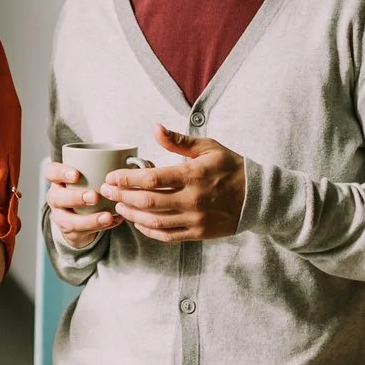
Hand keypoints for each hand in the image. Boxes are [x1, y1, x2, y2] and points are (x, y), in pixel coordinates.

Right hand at [43, 157, 124, 244]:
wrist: (80, 215)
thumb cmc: (87, 188)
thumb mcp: (90, 176)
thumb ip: (102, 168)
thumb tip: (129, 160)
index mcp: (58, 180)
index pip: (51, 172)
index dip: (61, 173)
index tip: (76, 175)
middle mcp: (56, 198)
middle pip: (56, 198)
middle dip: (75, 197)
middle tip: (94, 197)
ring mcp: (61, 216)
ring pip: (68, 220)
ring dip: (88, 219)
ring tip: (107, 217)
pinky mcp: (70, 232)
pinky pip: (82, 232)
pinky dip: (100, 227)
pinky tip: (114, 221)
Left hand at [103, 126, 246, 243]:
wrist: (258, 196)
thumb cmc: (231, 167)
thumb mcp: (208, 147)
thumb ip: (179, 141)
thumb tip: (155, 128)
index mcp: (193, 175)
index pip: (151, 178)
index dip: (126, 179)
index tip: (111, 176)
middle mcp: (192, 200)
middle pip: (147, 201)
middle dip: (121, 196)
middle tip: (106, 191)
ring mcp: (195, 220)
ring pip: (154, 221)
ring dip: (131, 214)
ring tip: (118, 206)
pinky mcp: (199, 234)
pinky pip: (167, 236)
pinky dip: (148, 230)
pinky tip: (138, 222)